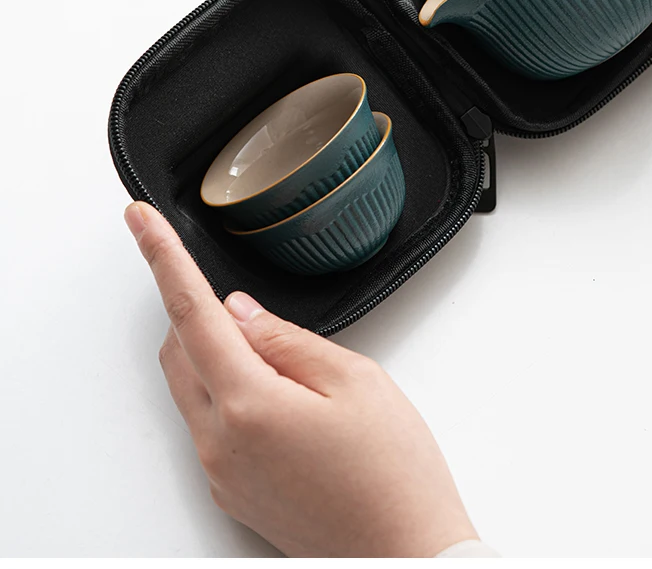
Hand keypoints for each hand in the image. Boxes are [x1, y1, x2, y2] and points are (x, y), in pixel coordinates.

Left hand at [123, 201, 476, 557]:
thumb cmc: (394, 477)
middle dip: (198, 310)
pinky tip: (284, 397)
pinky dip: (229, 390)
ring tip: (285, 358)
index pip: (190, 311)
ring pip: (193, 387)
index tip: (140, 221)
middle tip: (249, 302)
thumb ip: (286, 338)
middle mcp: (221, 444)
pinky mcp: (233, 493)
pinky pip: (211, 423)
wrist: (407, 557)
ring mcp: (223, 473)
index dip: (161, 257)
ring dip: (214, 352)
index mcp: (249, 405)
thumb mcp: (355, 381)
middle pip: (180, 350)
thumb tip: (240, 314)